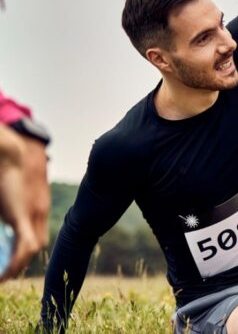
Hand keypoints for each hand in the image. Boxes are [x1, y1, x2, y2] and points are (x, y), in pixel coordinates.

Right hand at [0, 126, 37, 280]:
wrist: (12, 153)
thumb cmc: (8, 169)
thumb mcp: (12, 193)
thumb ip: (11, 205)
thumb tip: (8, 214)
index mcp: (37, 205)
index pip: (37, 232)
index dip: (27, 246)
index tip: (16, 258)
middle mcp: (40, 211)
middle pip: (38, 242)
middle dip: (23, 258)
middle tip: (9, 272)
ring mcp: (34, 214)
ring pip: (32, 247)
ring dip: (19, 263)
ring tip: (5, 277)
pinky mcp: (24, 215)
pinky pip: (26, 245)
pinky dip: (17, 260)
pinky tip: (7, 272)